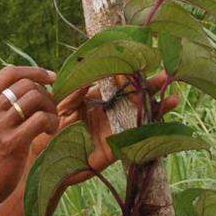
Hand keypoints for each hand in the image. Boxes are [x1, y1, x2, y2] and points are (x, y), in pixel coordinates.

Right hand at [0, 66, 58, 206]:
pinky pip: (40, 119)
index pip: (9, 73)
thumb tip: (28, 89)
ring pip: (35, 98)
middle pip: (27, 84)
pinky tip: (49, 133)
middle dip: (46, 94)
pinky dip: (51, 123)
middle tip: (51, 110)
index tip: (51, 77)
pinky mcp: (10, 142)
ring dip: (50, 108)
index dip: (34, 71)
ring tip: (51, 123)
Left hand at [30, 72, 180, 182]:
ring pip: (140, 119)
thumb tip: (90, 82)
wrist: (41, 156)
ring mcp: (113, 132)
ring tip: (173, 99)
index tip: (142, 60)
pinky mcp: (112, 153)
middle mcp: (110, 114)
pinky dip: (144, 134)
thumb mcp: (61, 103)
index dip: (131, 72)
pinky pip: (131, 142)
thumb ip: (75, 92)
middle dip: (151, 87)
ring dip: (157, 110)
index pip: (119, 83)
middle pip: (136, 98)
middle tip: (166, 75)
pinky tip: (157, 126)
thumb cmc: (50, 127)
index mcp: (99, 100)